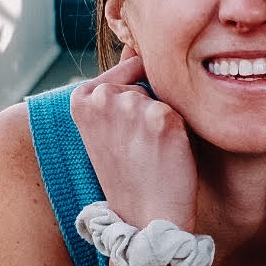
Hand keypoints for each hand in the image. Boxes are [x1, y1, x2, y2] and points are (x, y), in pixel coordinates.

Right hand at [69, 52, 197, 229]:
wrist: (144, 218)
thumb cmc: (128, 172)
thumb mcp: (106, 128)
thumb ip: (115, 89)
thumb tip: (138, 47)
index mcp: (81, 97)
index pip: (127, 72)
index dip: (136, 105)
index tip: (127, 137)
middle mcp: (103, 97)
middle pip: (146, 82)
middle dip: (150, 109)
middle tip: (141, 148)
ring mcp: (132, 106)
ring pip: (166, 95)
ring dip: (167, 119)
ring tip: (154, 150)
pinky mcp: (163, 117)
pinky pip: (184, 110)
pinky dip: (183, 130)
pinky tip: (169, 153)